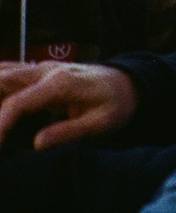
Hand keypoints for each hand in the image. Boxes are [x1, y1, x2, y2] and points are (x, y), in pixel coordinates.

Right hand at [0, 62, 138, 148]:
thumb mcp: (101, 123)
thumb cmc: (116, 105)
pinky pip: (7, 72)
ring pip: (2, 73)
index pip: (18, 103)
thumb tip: (37, 144)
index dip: (0, 125)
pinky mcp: (38, 71)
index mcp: (61, 84)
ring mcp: (40, 68)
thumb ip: (69, 132)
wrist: (127, 83)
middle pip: (1, 82)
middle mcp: (46, 71)